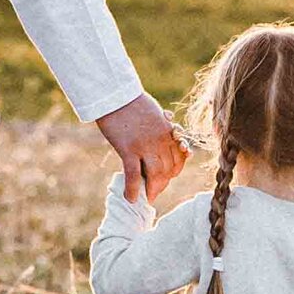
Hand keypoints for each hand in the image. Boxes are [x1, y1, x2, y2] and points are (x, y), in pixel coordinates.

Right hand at [96, 90, 185, 204]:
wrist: (115, 96)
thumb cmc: (133, 103)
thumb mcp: (156, 114)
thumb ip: (164, 126)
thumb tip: (172, 132)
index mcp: (168, 132)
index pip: (178, 159)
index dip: (173, 172)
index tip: (166, 179)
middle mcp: (160, 141)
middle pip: (167, 170)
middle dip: (162, 184)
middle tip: (154, 192)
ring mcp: (145, 146)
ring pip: (155, 175)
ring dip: (152, 189)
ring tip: (147, 197)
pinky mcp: (128, 149)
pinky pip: (133, 175)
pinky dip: (133, 189)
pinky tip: (131, 198)